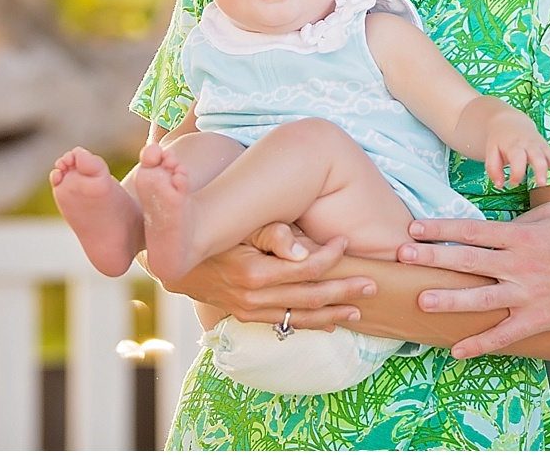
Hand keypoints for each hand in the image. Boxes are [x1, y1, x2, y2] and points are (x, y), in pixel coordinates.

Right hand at [154, 222, 377, 331]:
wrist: (175, 258)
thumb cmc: (213, 232)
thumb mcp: (240, 225)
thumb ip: (272, 234)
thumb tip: (303, 251)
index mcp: (254, 271)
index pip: (306, 268)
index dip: (331, 257)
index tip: (346, 243)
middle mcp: (254, 297)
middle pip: (311, 296)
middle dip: (344, 290)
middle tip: (373, 283)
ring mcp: (250, 311)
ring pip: (301, 316)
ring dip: (334, 313)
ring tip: (361, 309)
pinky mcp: (247, 316)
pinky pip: (285, 324)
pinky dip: (311, 325)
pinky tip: (332, 325)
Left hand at [399, 202, 549, 358]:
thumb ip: (522, 218)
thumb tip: (498, 224)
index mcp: (520, 236)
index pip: (471, 230)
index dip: (440, 229)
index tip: (414, 229)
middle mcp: (519, 264)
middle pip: (467, 260)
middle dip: (432, 258)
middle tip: (402, 256)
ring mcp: (527, 294)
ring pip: (480, 298)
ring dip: (449, 299)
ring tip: (422, 300)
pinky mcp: (538, 319)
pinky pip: (504, 334)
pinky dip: (479, 344)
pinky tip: (456, 350)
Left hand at [483, 109, 549, 188]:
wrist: (510, 122)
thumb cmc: (500, 140)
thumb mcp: (491, 151)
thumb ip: (493, 168)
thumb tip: (500, 185)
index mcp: (514, 145)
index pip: (517, 159)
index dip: (516, 173)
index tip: (513, 183)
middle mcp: (529, 144)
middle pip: (537, 156)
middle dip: (540, 170)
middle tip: (541, 184)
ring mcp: (540, 146)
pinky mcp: (547, 148)